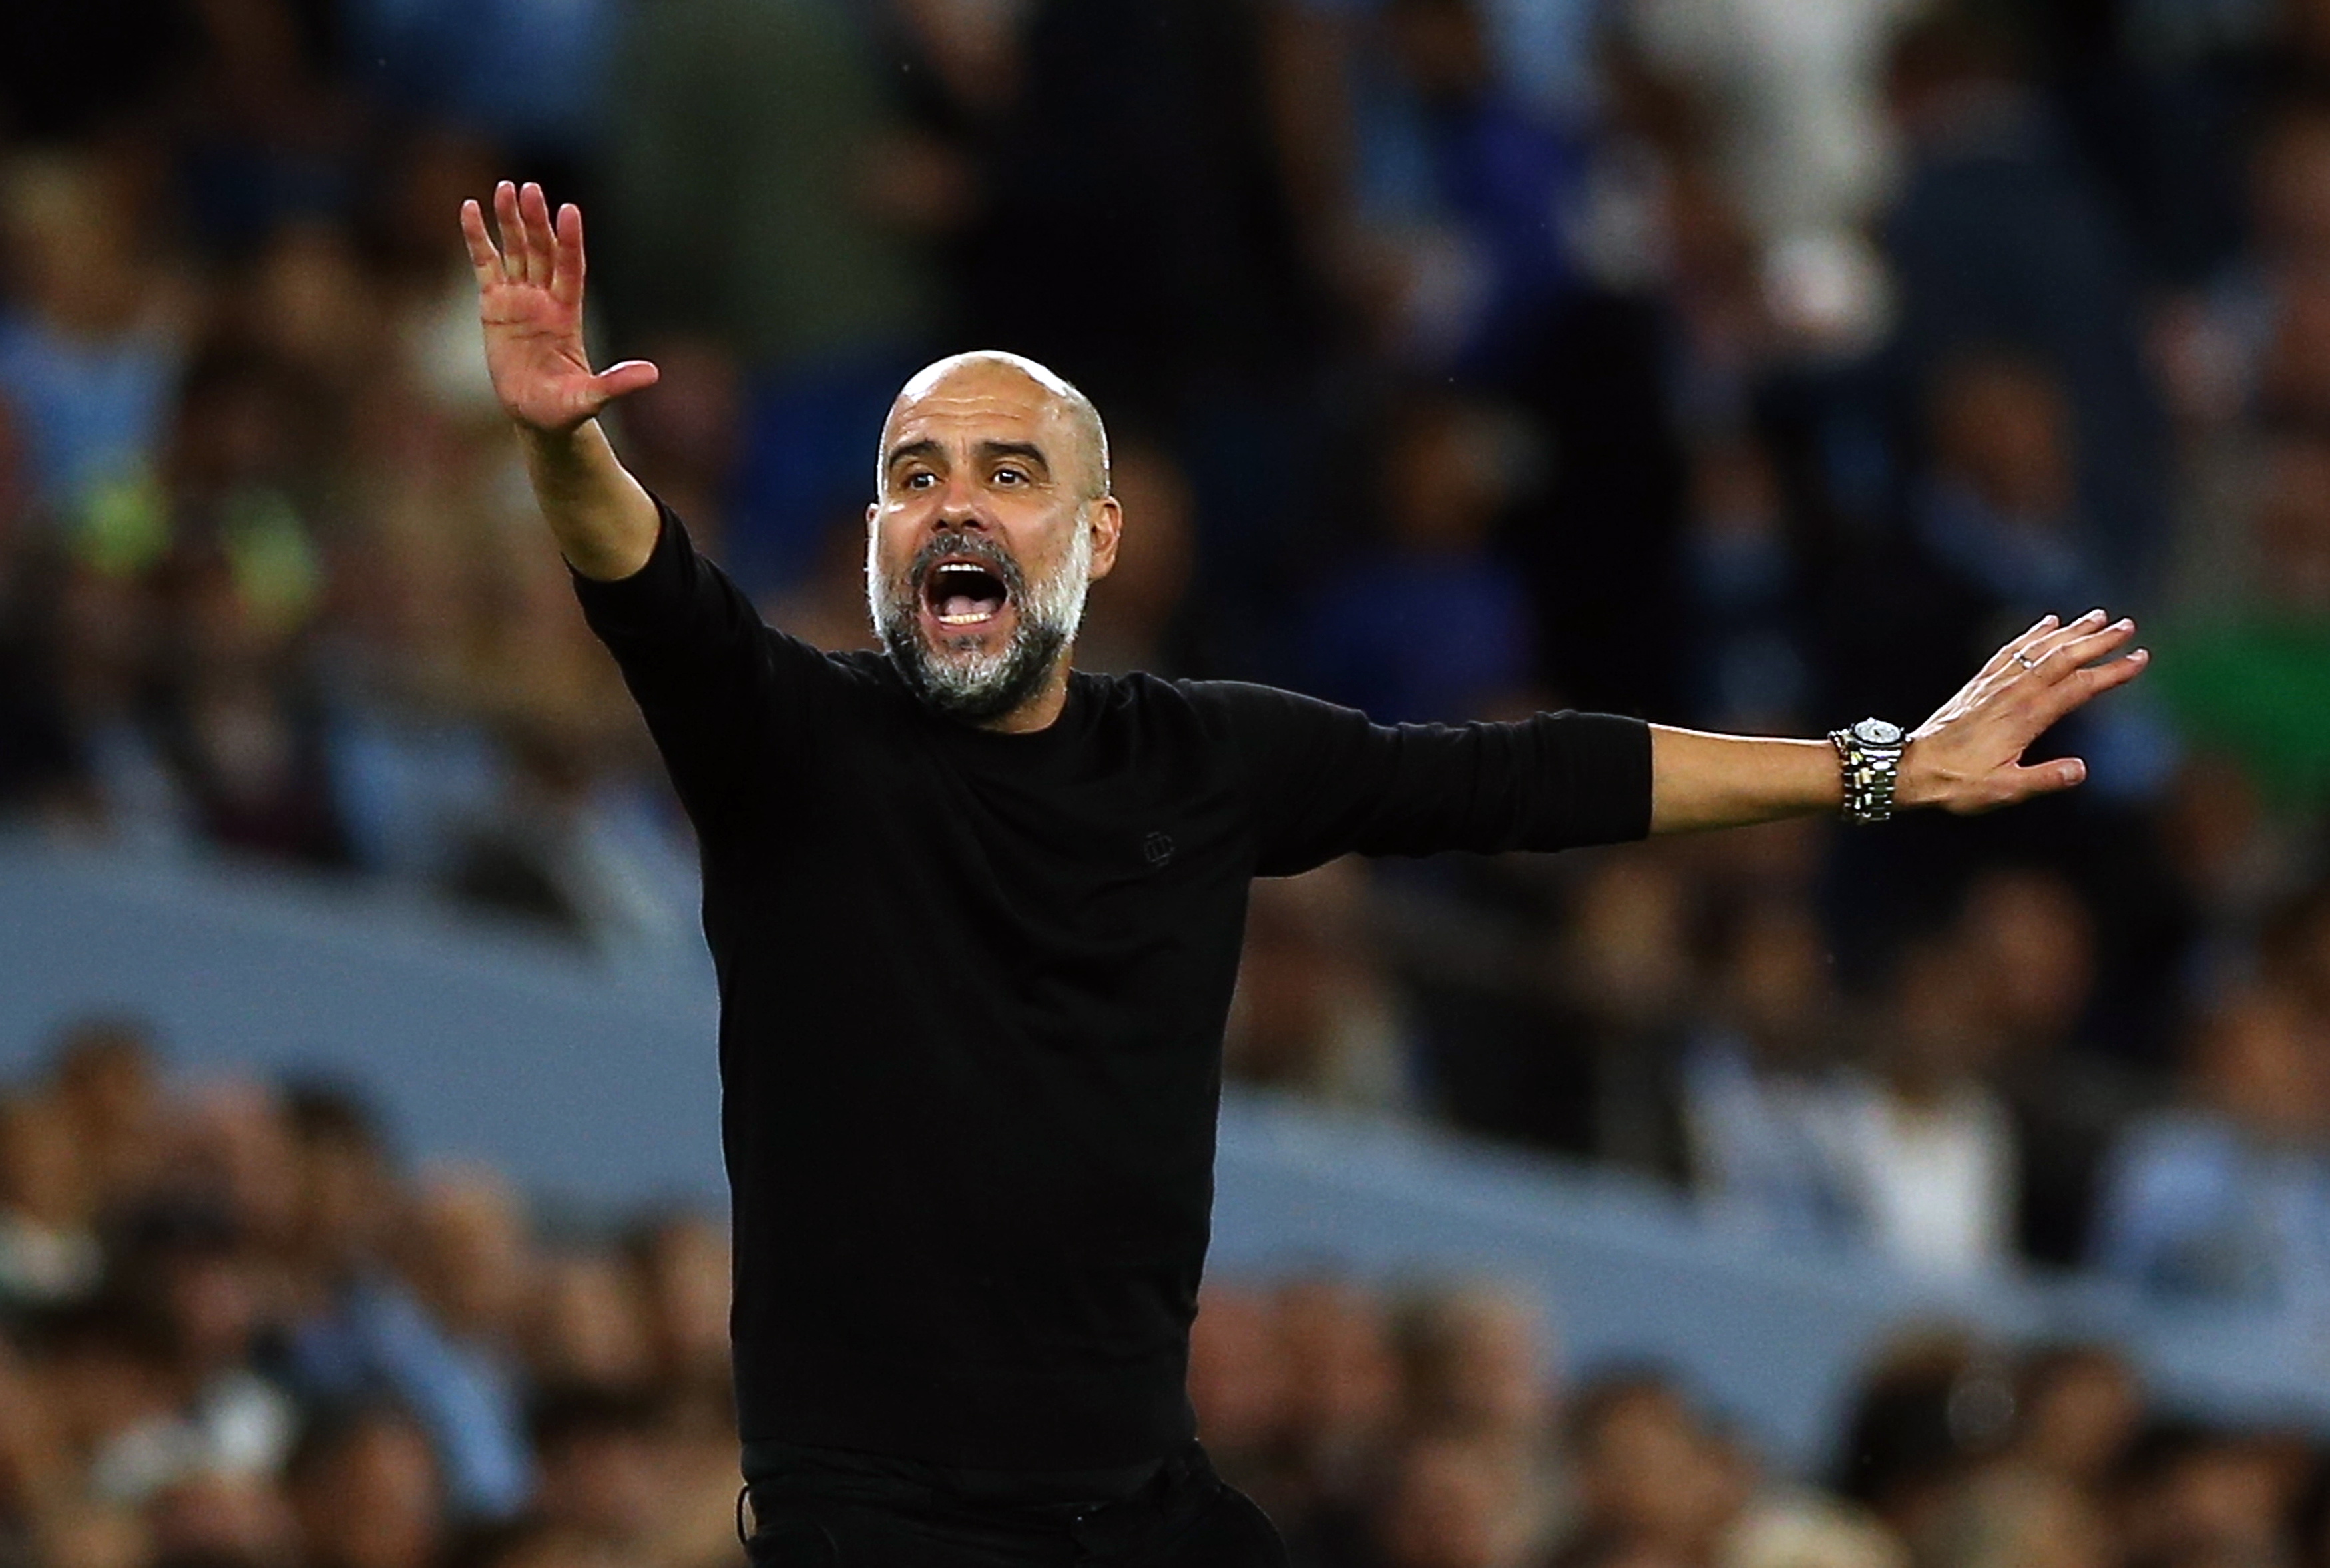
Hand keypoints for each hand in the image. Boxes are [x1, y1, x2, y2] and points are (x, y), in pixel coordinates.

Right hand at [461, 181, 658, 434]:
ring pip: (515, 251)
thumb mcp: (591, 398)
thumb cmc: (566, 409)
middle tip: (531, 189)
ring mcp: (519, 299)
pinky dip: (477, 237)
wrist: (538, 416)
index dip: (570, 241)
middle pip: (541, 251)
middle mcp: (545, 300)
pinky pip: (484, 264)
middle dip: (536, 221)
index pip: (571, 268)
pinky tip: (470, 208)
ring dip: (510, 220)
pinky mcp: (493, 305)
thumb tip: (653, 375)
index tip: (570, 211)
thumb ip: (616, 383)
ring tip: (506, 188)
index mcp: (568, 315)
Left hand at [1896, 610, 2149, 813]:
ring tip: (2097, 616)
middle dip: (2098, 641)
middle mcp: (2013, 693)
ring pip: (2038, 648)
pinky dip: (2031, 634)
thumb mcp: (2004, 790)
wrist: (1911, 768)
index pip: (2079, 687)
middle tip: (2128, 625)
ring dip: (2070, 631)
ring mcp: (1994, 684)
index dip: (2111, 672)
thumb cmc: (1957, 783)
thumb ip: (2044, 779)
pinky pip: (2010, 650)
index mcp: (2026, 717)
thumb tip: (2080, 770)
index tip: (2140, 658)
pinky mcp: (1979, 683)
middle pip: (2063, 658)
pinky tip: (2047, 623)